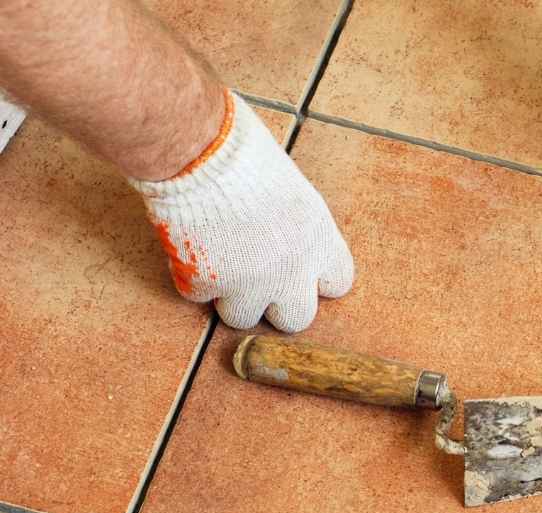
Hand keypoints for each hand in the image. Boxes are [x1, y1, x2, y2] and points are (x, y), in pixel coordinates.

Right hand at [132, 91, 353, 332]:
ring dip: (229, 295)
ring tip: (217, 257)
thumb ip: (297, 227)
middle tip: (255, 278)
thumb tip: (286, 242)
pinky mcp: (207, 285)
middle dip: (275, 303)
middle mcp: (292, 270)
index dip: (314, 279)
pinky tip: (190, 241)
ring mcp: (249, 283)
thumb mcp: (293, 190)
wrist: (198, 152)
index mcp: (320, 241)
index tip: (298, 268)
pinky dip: (190, 275)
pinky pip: (197, 295)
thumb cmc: (245, 152)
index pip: (338, 283)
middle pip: (296, 319)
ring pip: (242, 317)